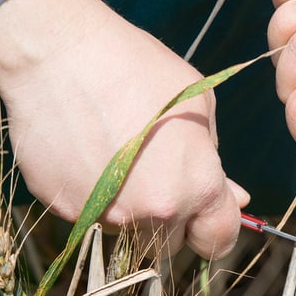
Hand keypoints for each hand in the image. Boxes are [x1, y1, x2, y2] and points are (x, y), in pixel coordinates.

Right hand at [0, 0, 248, 258]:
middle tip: (152, 165)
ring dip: (128, 203)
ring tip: (114, 148)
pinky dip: (90, 192)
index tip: (203, 217)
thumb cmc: (137, 68)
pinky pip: (88, 213)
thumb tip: (235, 199)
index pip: (218, 240)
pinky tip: (84, 148)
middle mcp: (154, 210)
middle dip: (168, 213)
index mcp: (197, 186)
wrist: (60, 55)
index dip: (213, 229)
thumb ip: (212, 158)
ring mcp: (107, 214)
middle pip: (169, 240)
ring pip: (127, 227)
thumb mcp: (198, 102)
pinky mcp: (65, 208)